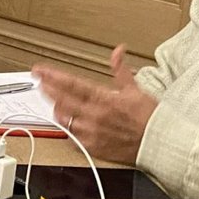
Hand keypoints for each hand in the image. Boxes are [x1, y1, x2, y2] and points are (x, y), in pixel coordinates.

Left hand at [32, 45, 157, 164]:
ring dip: (56, 109)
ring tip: (53, 101)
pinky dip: (67, 128)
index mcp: (104, 99)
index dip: (53, 76)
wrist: (159, 143)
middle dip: (47, 89)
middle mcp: (94, 115)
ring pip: (64, 119)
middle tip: (39, 82)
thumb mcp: (135, 89)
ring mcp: (91, 132)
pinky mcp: (92, 147)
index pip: (71, 84)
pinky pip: (72, 137)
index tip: (40, 71)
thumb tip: (118, 51)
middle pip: (62, 100)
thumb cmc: (150, 118)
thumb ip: (121, 70)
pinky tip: (66, 122)